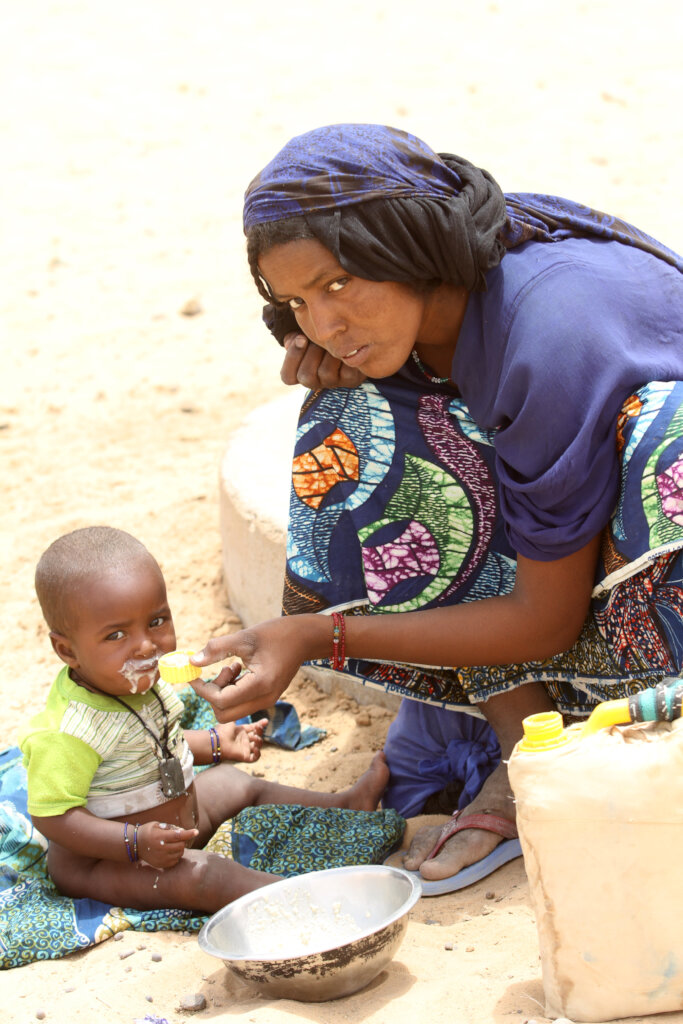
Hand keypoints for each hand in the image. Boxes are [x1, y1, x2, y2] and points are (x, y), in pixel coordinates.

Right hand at [137, 821, 197, 868]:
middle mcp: (160, 849)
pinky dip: (176, 855)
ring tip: (172, 844)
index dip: (188, 833)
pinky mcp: (160, 864)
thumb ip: (170, 828)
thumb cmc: (148, 831)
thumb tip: (183, 832)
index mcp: (159, 837)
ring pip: (179, 854)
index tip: (196, 832)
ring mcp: (160, 858)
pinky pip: (175, 861)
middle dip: (182, 840)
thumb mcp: (157, 825)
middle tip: (178, 837)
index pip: (178, 836)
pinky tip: (170, 851)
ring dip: (180, 848)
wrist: (135, 844)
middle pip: (181, 845)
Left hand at [190, 616, 323, 721]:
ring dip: (224, 692)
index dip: (203, 689)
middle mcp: (265, 699)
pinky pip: (241, 704)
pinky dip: (233, 691)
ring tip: (232, 666)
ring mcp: (267, 701)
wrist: (303, 638)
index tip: (194, 675)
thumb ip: (216, 649)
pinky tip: (239, 669)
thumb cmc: (276, 634)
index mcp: (260, 685)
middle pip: (224, 714)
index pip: (221, 701)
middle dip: (213, 694)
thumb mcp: (244, 637)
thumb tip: (193, 662)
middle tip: (221, 670)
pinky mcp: (267, 698)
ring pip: (231, 711)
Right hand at [281, 332, 365, 388]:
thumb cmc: (319, 336)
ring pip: (326, 373)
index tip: (301, 338)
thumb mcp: (304, 336)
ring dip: (329, 353)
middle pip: (306, 376)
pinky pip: (346, 371)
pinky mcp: (351, 380)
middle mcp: (315, 382)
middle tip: (319, 338)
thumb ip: (294, 338)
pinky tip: (347, 345)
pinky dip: (346, 355)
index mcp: (299, 373)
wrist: (348, 336)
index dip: (293, 358)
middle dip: (312, 353)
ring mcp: (333, 382)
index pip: (288, 377)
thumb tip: (297, 340)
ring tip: (333, 340)